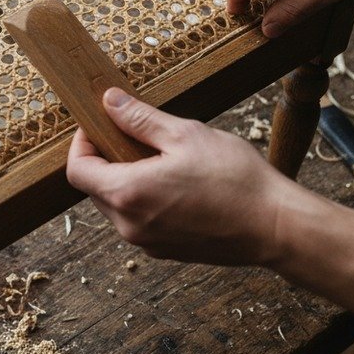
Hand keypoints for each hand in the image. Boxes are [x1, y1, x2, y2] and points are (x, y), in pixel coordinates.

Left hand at [65, 88, 308, 265]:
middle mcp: (129, 225)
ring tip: (159, 158)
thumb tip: (109, 102)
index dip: (81, 144)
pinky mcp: (165, 251)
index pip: (77, 171)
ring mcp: (147, 243)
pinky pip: (139, 221)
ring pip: (117, 206)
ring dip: (126, 180)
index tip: (98, 125)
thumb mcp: (185, 134)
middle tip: (131, 134)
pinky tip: (176, 183)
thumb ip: (139, 119)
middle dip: (105, 159)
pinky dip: (144, 200)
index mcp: (127, 194)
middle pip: (95, 189)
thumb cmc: (235, 179)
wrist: (277, 227)